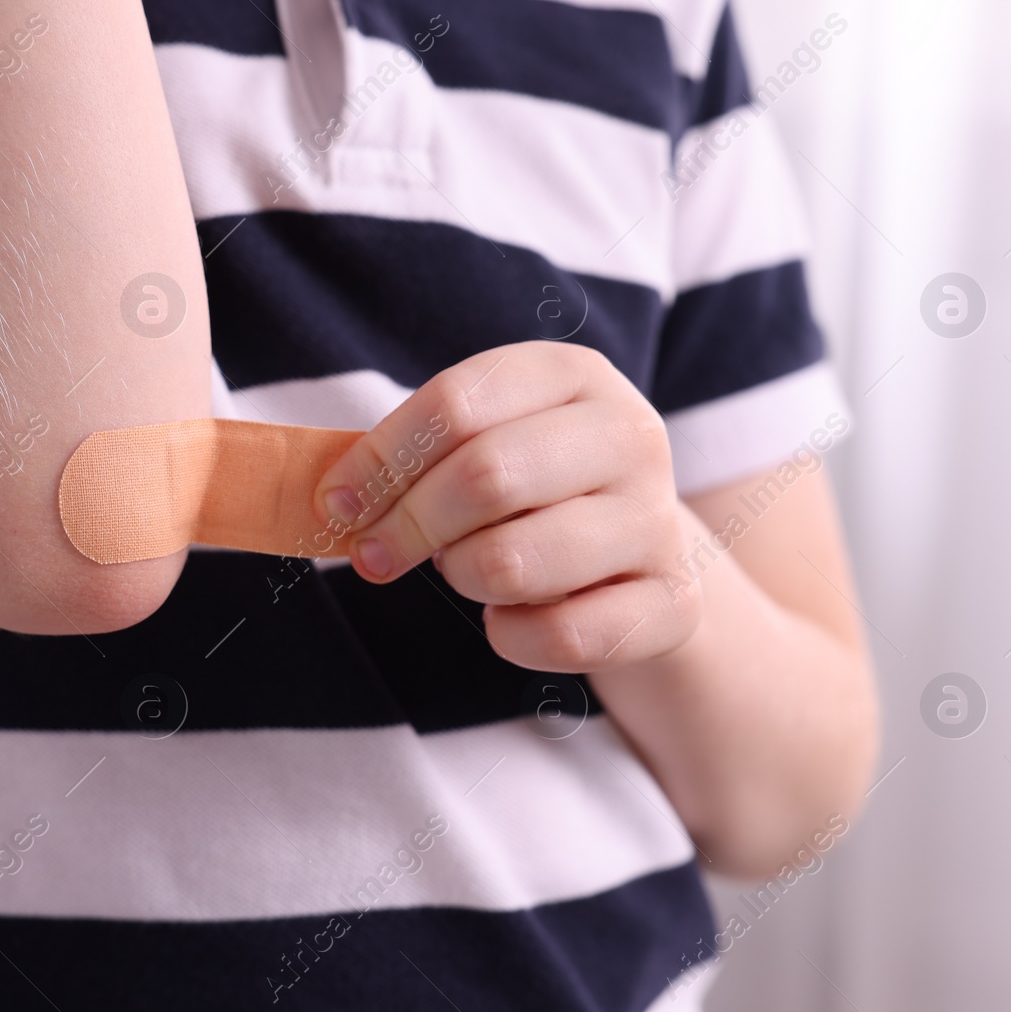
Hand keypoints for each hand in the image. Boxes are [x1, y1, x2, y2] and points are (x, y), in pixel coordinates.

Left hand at [312, 341, 700, 672]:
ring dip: (464, 577)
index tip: (337, 503)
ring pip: (514, 561)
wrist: (638, 556)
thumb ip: (413, 456)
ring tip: (469, 569)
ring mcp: (658, 518)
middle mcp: (630, 433)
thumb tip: (336, 500)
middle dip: (408, 525)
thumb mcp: (482, 442)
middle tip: (376, 555)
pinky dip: (511, 636)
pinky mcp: (674, 602)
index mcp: (574, 374)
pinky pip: (561, 636)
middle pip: (484, 476)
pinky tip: (511, 618)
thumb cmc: (532, 489)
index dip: (381, 459)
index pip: (457, 405)